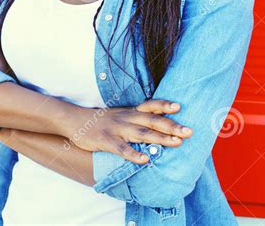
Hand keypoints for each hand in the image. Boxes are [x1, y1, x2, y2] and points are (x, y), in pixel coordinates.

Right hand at [65, 99, 192, 163]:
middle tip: (189, 131)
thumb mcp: (120, 115)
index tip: (179, 106)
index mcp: (130, 111)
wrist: (75, 120)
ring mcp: (116, 129)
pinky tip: (145, 160)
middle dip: (171, 126)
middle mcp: (126, 118)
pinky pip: (121, 148)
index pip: (150, 106)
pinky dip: (134, 154)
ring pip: (141, 133)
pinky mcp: (106, 141)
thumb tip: (157, 124)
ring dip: (160, 139)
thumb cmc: (101, 121)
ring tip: (176, 143)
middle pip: (152, 121)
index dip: (164, 105)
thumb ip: (136, 119)